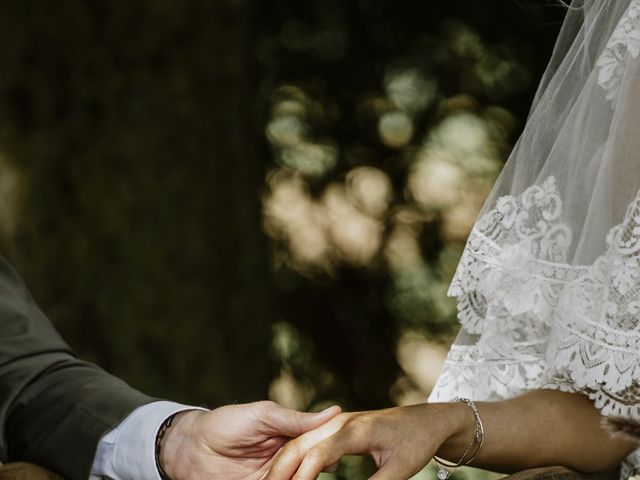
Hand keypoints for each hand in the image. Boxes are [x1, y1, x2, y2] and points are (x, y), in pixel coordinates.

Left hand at [159, 400, 341, 479]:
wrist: (190, 448)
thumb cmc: (226, 423)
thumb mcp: (263, 416)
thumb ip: (295, 419)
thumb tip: (335, 411)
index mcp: (292, 436)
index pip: (320, 444)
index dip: (331, 448)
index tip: (340, 452)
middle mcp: (288, 459)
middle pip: (313, 469)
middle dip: (319, 470)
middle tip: (326, 468)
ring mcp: (276, 478)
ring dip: (304, 479)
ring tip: (308, 477)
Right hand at [264, 403, 467, 479]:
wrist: (428, 421)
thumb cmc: (416, 442)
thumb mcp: (399, 469)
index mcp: (353, 430)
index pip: (317, 454)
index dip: (301, 478)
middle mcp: (339, 423)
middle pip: (299, 445)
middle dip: (280, 471)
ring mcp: (336, 424)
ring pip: (299, 444)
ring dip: (284, 466)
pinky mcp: (338, 430)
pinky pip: (309, 445)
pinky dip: (296, 462)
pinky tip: (290, 478)